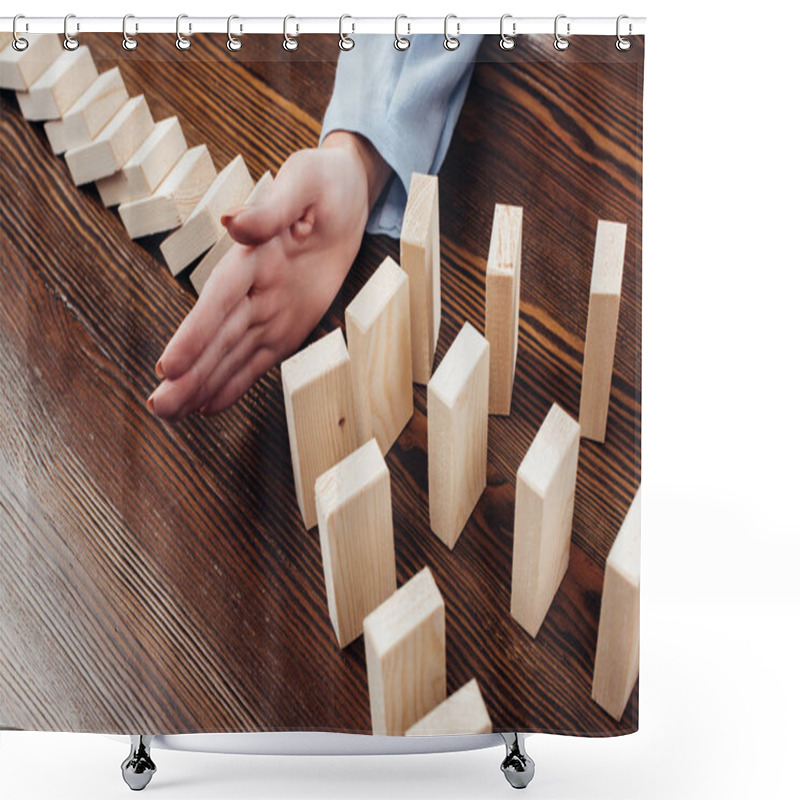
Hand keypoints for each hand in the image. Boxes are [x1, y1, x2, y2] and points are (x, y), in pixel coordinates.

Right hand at [147, 132, 390, 420]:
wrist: (347, 195)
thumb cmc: (322, 183)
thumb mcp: (302, 182)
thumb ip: (270, 208)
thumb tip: (232, 223)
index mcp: (252, 256)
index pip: (219, 300)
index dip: (195, 334)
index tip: (170, 366)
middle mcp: (254, 288)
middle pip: (218, 336)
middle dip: (190, 373)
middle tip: (158, 407)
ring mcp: (269, 309)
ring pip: (232, 353)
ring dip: (203, 384)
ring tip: (172, 414)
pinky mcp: (288, 324)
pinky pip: (260, 358)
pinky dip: (236, 381)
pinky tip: (209, 405)